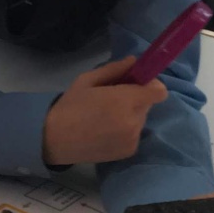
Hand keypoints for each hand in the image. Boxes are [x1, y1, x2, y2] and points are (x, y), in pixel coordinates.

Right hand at [42, 57, 166, 166]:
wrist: (54, 141)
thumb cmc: (69, 107)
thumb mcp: (87, 81)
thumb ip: (114, 69)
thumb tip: (134, 61)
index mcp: (124, 101)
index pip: (159, 91)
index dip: (151, 85)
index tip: (137, 84)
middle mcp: (133, 121)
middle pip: (148, 104)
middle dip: (136, 99)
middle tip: (112, 100)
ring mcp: (132, 138)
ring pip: (140, 119)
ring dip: (130, 115)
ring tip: (105, 118)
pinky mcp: (129, 151)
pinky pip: (134, 134)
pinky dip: (125, 131)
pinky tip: (106, 131)